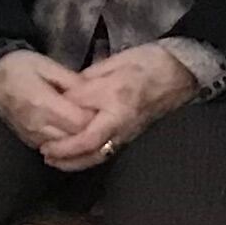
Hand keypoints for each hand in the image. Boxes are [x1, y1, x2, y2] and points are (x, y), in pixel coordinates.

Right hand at [0, 49, 95, 155]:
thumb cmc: (18, 66)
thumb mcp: (47, 65)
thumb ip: (73, 82)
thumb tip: (95, 94)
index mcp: (44, 104)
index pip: (80, 122)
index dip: (96, 117)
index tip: (104, 107)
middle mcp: (37, 125)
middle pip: (74, 139)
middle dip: (90, 131)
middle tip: (101, 118)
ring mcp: (31, 136)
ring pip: (65, 148)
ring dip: (78, 140)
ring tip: (90, 126)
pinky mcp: (27, 141)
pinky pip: (53, 149)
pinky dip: (66, 144)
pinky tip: (72, 132)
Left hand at [38, 44, 200, 172]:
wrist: (180, 71)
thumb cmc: (147, 63)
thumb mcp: (112, 67)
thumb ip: (86, 85)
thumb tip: (63, 99)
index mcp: (118, 111)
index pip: (88, 139)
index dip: (66, 147)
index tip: (46, 146)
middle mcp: (124, 128)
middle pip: (93, 155)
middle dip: (67, 160)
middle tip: (45, 156)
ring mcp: (130, 133)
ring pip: (101, 155)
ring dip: (76, 161)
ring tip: (55, 158)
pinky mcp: (132, 133)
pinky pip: (108, 150)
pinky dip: (89, 154)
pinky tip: (76, 151)